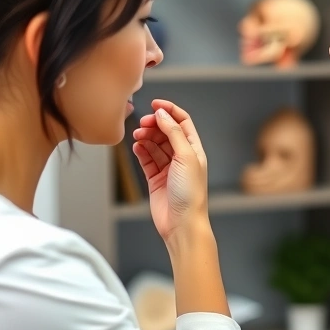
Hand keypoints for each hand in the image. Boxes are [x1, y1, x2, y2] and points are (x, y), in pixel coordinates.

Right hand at [132, 99, 208, 241]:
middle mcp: (182, 158)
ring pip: (155, 145)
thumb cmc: (190, 194)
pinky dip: (141, 151)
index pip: (182, 122)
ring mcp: (168, 169)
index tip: (155, 104)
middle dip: (154, 124)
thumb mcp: (185, 156)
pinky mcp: (156, 180)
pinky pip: (147, 160)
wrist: (182, 224)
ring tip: (137, 135)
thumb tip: (163, 114)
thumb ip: (173, 133)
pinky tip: (136, 147)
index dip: (170, 111)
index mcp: (194, 150)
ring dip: (146, 137)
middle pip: (166, 132)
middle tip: (143, 123)